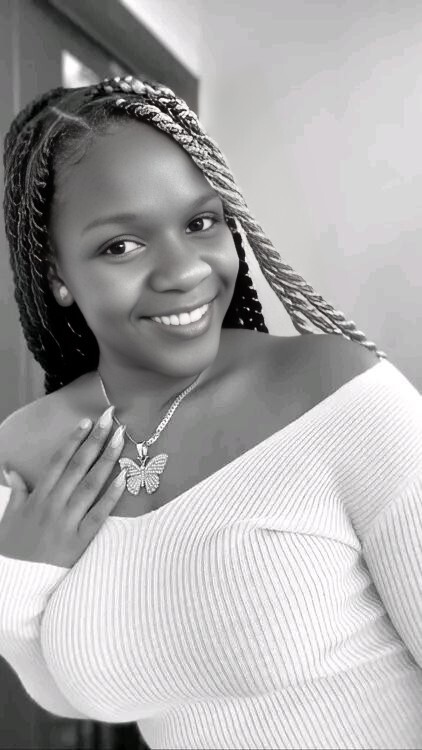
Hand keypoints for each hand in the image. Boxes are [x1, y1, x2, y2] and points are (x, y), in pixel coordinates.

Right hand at [0, 407, 126, 566]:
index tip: (88, 422)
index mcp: (38, 496)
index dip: (74, 440)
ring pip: (91, 485)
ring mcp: (67, 522)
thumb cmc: (13, 548)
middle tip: (111, 418)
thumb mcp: (9, 516)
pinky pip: (98, 515)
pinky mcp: (79, 541)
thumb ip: (16, 491)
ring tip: (121, 439)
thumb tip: (12, 470)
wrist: (15, 583)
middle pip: (78, 466)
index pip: (59, 461)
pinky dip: (112, 496)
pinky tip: (124, 478)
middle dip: (96, 440)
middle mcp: (54, 504)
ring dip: (107, 460)